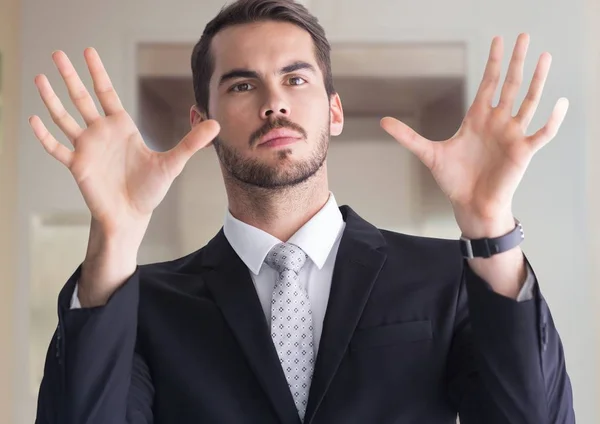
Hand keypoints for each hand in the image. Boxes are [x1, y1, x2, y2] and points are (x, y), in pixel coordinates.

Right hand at [30, 48, 219, 236]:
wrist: (132, 215)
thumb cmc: (150, 189)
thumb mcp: (173, 163)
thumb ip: (191, 142)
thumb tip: (216, 123)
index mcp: (122, 127)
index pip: (107, 93)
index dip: (97, 72)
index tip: (88, 51)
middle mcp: (101, 133)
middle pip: (82, 98)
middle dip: (70, 76)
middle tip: (58, 54)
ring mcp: (86, 148)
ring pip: (64, 117)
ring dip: (51, 99)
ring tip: (39, 77)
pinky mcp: (77, 166)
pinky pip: (56, 148)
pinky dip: (44, 135)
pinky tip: (32, 119)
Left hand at [380, 34, 567, 235]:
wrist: (470, 204)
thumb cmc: (454, 180)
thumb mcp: (428, 153)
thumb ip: (407, 136)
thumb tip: (382, 122)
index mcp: (477, 119)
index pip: (488, 83)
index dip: (493, 62)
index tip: (497, 41)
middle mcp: (496, 122)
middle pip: (509, 85)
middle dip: (516, 61)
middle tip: (524, 36)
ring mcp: (511, 135)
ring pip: (527, 101)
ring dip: (537, 80)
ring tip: (545, 56)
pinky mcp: (522, 151)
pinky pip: (542, 132)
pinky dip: (552, 119)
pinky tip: (559, 102)